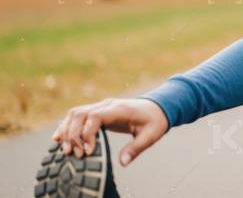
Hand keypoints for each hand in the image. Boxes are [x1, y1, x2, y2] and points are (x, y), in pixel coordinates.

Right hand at [51, 97, 167, 166]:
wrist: (158, 108)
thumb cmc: (155, 121)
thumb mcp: (151, 135)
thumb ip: (136, 148)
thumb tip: (123, 162)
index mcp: (120, 109)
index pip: (95, 116)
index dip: (87, 133)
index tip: (88, 151)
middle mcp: (108, 105)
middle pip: (80, 114)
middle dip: (73, 134)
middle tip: (75, 154)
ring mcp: (102, 106)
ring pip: (76, 113)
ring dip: (67, 131)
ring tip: (66, 150)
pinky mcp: (98, 111)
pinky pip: (78, 115)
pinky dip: (67, 126)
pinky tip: (59, 138)